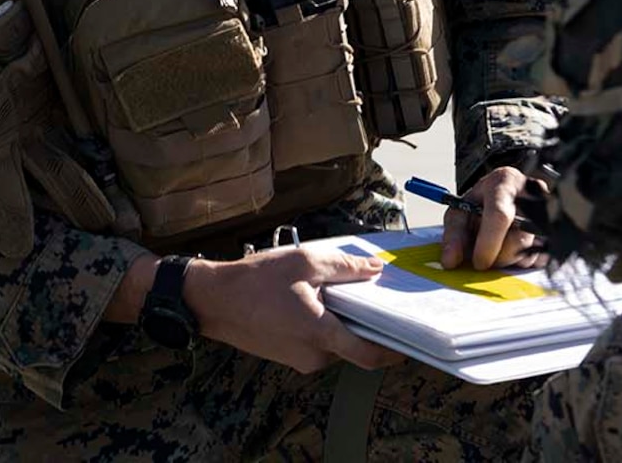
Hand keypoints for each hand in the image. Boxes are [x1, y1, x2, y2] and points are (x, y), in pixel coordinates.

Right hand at [183, 248, 406, 374]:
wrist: (212, 300)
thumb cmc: (255, 281)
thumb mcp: (304, 262)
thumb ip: (345, 268)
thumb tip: (376, 270)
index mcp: (321, 334)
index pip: (370, 355)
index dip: (393, 350)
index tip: (409, 339)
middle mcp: (313, 355)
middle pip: (352, 345)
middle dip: (361, 322)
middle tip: (365, 295)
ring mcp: (299, 359)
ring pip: (333, 342)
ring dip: (337, 321)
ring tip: (325, 290)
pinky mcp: (287, 356)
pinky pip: (315, 343)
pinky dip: (320, 325)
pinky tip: (307, 300)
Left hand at [440, 166, 546, 270]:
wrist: (508, 194)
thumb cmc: (483, 202)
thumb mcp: (462, 209)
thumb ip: (454, 234)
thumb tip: (450, 261)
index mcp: (505, 182)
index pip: (500, 214)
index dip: (488, 243)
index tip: (478, 262)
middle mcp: (532, 194)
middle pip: (518, 239)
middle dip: (497, 256)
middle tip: (484, 256)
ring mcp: (549, 213)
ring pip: (530, 253)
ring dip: (509, 260)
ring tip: (499, 244)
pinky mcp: (557, 233)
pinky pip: (540, 260)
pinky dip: (522, 261)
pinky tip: (513, 249)